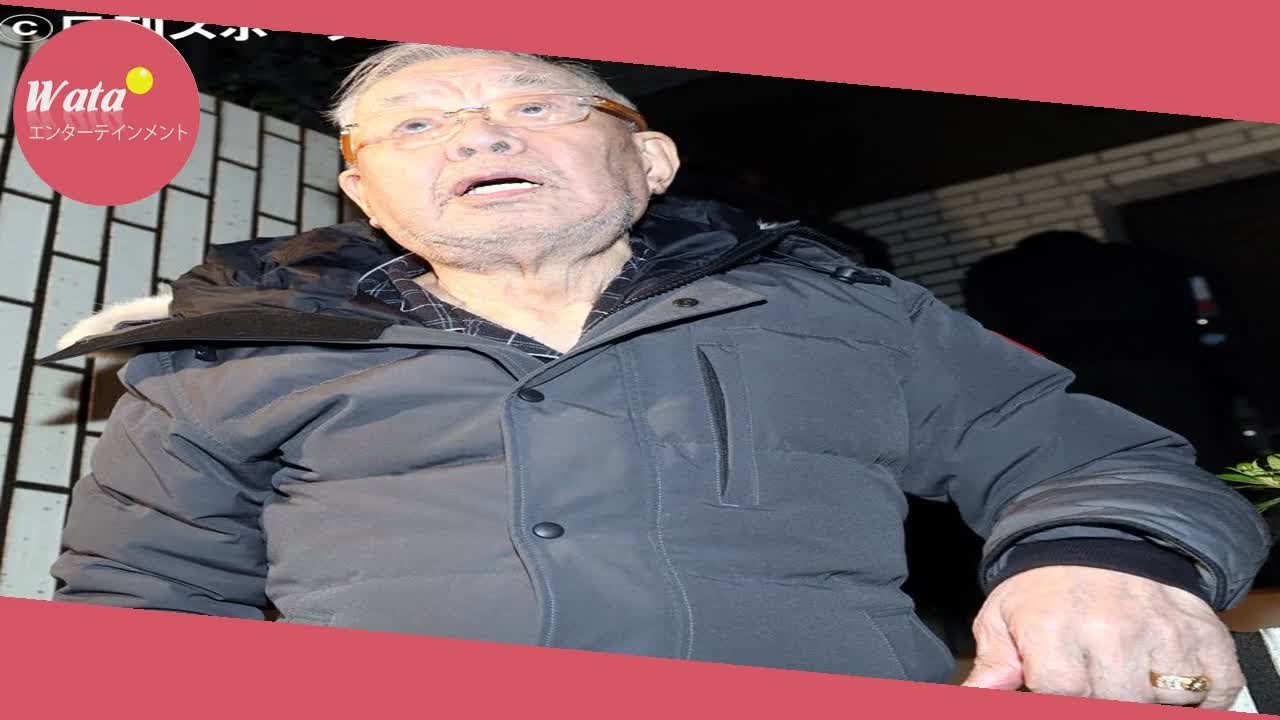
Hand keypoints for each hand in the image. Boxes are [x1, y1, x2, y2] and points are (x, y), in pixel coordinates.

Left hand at [961, 565, 1243, 708]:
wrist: (1102, 535)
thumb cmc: (1045, 588)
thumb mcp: (1003, 619)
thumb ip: (992, 667)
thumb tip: (971, 700)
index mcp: (1055, 629)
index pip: (1061, 697)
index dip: (1059, 696)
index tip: (1059, 682)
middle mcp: (1113, 633)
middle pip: (1114, 704)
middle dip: (1101, 696)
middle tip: (1093, 673)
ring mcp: (1164, 636)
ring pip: (1161, 703)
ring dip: (1145, 695)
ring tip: (1124, 671)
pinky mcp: (1206, 638)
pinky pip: (1214, 693)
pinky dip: (1198, 697)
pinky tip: (1167, 679)